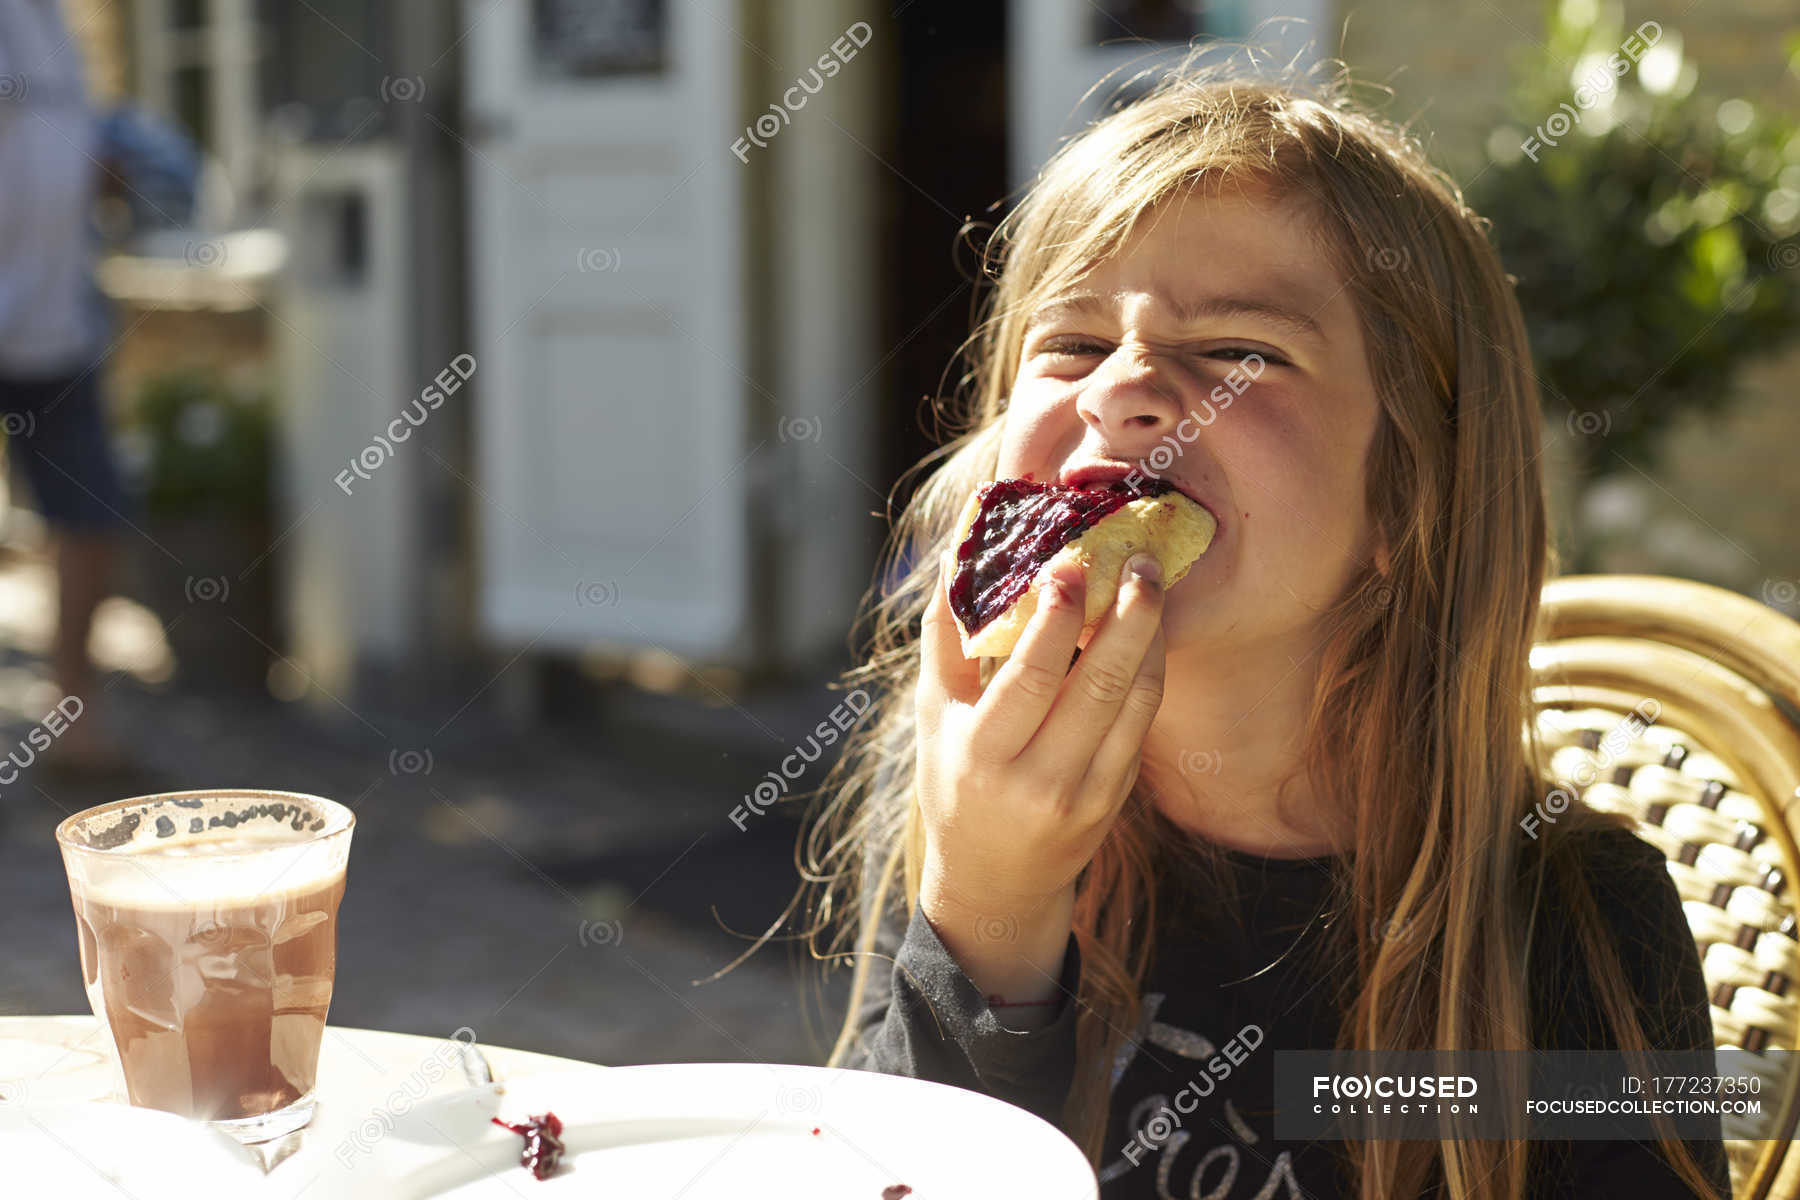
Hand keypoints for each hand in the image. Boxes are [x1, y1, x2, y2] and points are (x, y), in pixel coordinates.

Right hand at [913, 551, 1165, 1003]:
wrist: (995, 881)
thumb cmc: (954, 782)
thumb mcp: (933, 716)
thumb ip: (946, 639)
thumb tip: (956, 559)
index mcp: (982, 754)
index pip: (1031, 677)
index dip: (1057, 618)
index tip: (1071, 563)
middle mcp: (1038, 779)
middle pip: (1098, 685)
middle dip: (1127, 615)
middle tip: (1139, 560)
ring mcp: (1086, 794)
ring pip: (1135, 702)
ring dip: (1150, 637)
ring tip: (1150, 583)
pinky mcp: (1117, 800)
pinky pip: (1142, 724)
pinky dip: (1151, 672)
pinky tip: (1148, 633)